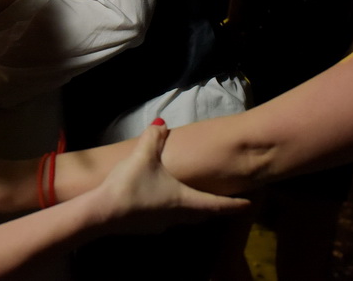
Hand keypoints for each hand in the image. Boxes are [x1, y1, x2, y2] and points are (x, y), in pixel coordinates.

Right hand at [97, 123, 249, 232]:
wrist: (103, 213)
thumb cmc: (131, 184)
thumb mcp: (144, 155)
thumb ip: (154, 138)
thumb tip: (162, 123)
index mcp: (184, 200)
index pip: (217, 204)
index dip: (234, 204)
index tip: (249, 205)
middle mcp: (177, 216)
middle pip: (201, 214)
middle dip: (212, 207)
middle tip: (221, 201)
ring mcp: (160, 225)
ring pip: (182, 218)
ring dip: (189, 209)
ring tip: (190, 199)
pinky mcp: (144, 228)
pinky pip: (164, 219)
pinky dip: (168, 211)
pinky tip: (158, 202)